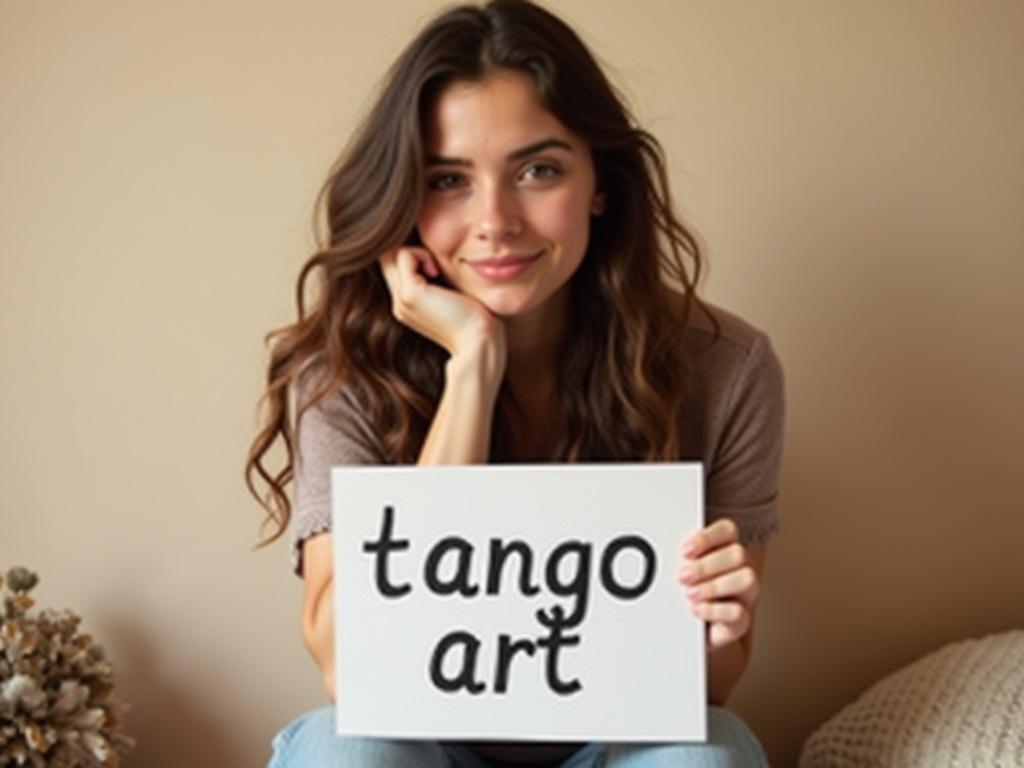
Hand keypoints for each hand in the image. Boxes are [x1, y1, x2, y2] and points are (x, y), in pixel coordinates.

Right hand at [379, 247, 505, 367]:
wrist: (478, 343)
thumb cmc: (476, 320)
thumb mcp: (454, 295)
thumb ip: (441, 280)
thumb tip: (440, 259)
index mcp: (408, 304)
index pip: (394, 266)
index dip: (411, 255)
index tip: (436, 266)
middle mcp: (399, 302)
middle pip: (387, 258)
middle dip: (410, 250)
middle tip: (435, 264)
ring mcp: (401, 299)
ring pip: (391, 253)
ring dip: (415, 251)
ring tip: (435, 268)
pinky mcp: (410, 293)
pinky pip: (403, 254)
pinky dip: (420, 254)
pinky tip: (436, 271)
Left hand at [678, 519, 759, 651]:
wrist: (684, 632)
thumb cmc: (682, 593)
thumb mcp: (678, 571)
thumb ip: (677, 558)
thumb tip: (658, 545)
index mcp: (724, 549)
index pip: (727, 530)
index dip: (707, 537)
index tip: (684, 551)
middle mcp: (739, 569)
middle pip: (738, 554)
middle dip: (706, 565)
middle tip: (681, 576)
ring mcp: (744, 595)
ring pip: (747, 579)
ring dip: (714, 586)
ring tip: (689, 594)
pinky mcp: (741, 621)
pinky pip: (739, 612)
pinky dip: (714, 610)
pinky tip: (695, 610)